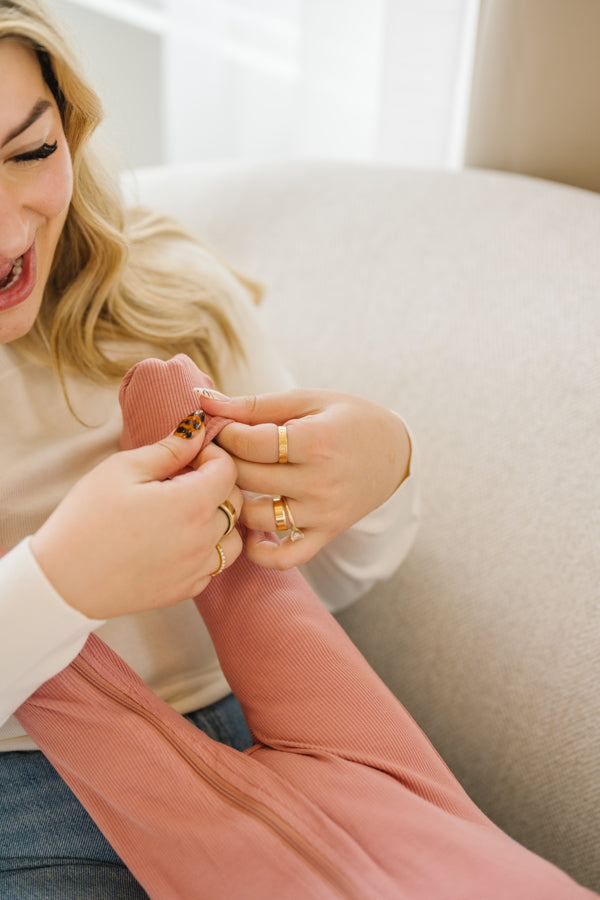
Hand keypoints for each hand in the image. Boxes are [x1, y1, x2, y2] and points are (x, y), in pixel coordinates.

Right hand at [30, 428, 242, 618]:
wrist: (64, 581)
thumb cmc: (86, 520)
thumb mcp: (122, 470)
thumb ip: (168, 450)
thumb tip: (196, 431)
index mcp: (191, 504)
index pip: (228, 469)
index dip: (212, 454)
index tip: (189, 455)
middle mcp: (203, 539)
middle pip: (236, 501)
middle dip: (217, 483)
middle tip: (182, 480)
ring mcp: (197, 568)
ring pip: (233, 537)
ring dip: (219, 520)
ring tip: (186, 511)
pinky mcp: (186, 590)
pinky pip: (214, 565)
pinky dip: (207, 549)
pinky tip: (178, 540)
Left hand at [197, 387, 410, 567]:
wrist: (395, 453)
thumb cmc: (349, 419)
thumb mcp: (307, 400)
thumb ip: (254, 404)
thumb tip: (202, 400)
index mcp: (317, 441)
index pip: (249, 443)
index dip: (225, 433)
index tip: (222, 427)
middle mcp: (320, 481)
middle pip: (247, 477)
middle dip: (223, 461)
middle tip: (218, 452)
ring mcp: (322, 512)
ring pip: (255, 517)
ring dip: (235, 501)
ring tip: (234, 484)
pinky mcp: (325, 534)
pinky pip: (286, 557)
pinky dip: (261, 552)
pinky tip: (250, 529)